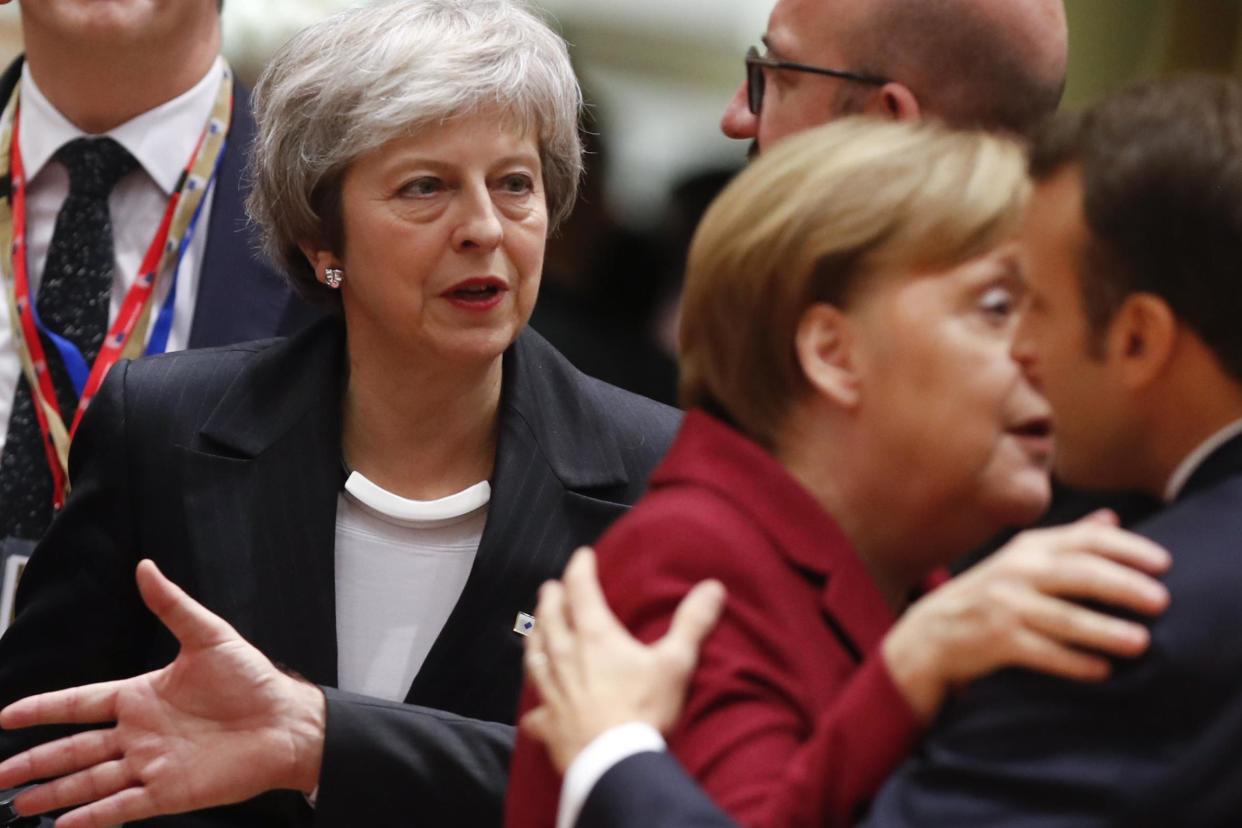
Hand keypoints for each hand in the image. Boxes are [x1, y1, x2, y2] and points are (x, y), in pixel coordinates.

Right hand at [0, 560, 325, 826]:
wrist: (287, 722)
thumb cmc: (254, 679)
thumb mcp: (209, 636)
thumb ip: (172, 605)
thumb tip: (146, 567)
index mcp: (143, 695)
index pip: (81, 702)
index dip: (44, 708)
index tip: (7, 714)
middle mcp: (141, 732)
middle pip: (75, 748)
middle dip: (35, 760)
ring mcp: (152, 763)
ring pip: (90, 781)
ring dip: (55, 792)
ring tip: (18, 802)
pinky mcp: (170, 790)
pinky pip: (122, 806)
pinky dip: (93, 817)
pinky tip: (64, 825)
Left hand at [519, 548, 724, 773]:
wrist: (615, 762)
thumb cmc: (644, 709)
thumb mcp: (675, 663)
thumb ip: (692, 623)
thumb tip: (713, 587)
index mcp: (594, 636)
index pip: (581, 590)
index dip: (580, 568)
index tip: (582, 555)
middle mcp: (566, 657)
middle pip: (550, 619)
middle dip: (550, 599)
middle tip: (550, 587)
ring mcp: (553, 691)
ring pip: (534, 658)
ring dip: (533, 639)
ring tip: (533, 629)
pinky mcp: (548, 724)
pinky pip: (536, 712)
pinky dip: (535, 706)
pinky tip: (535, 709)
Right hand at [883, 510, 1171, 722]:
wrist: (934, 630)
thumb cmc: (992, 593)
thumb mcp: (1024, 559)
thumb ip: (1068, 540)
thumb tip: (1111, 519)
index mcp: (1029, 547)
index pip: (1084, 540)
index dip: (1126, 548)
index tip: (1163, 563)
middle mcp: (1017, 571)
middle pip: (1077, 574)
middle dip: (1122, 586)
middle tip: (1161, 601)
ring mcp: (1005, 606)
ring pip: (1063, 618)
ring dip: (1104, 631)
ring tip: (1141, 643)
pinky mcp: (996, 640)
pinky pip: (1042, 653)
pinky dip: (1073, 662)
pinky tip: (1101, 670)